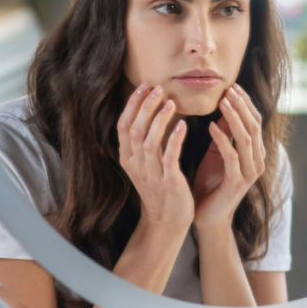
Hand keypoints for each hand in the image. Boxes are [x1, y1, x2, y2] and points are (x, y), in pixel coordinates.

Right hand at [117, 84, 193, 234]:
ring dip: (159, 119)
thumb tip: (150, 110)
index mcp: (128, 158)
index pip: (123, 125)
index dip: (132, 104)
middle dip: (145, 106)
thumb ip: (144, 140)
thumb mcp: (145, 164)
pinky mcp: (168, 181)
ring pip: (149, 140)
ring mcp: (151, 174)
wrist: (167, 220)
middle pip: (134, 129)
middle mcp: (136, 164)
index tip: (144, 86)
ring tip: (171, 102)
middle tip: (158, 89)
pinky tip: (183, 125)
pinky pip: (169, 156)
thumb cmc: (160, 187)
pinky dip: (174, 139)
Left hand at [192, 84, 266, 232]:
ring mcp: (250, 173)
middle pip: (254, 126)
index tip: (232, 86)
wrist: (207, 217)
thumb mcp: (217, 152)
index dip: (245, 103)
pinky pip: (232, 156)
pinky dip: (222, 139)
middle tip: (228, 89)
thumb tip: (225, 105)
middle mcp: (258, 161)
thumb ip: (225, 132)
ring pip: (247, 139)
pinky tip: (211, 127)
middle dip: (242, 106)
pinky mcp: (238, 182)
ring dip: (234, 118)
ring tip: (222, 102)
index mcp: (255, 153)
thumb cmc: (211, 183)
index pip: (255, 121)